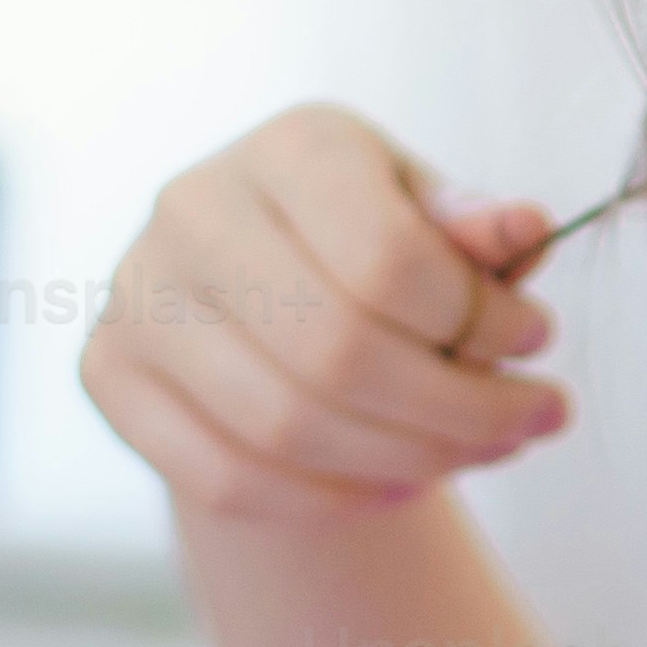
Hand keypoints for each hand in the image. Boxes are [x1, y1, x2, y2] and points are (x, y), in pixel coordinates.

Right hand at [77, 103, 574, 528]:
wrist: (255, 295)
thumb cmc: (366, 246)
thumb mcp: (432, 219)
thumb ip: (476, 230)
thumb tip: (524, 229)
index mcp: (290, 147)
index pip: (388, 257)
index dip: (480, 322)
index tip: (538, 343)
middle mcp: (193, 208)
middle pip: (336, 350)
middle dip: (457, 409)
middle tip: (532, 421)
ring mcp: (136, 295)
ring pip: (285, 425)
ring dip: (406, 461)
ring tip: (476, 453)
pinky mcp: (108, 375)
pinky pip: (230, 477)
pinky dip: (330, 499)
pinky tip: (395, 483)